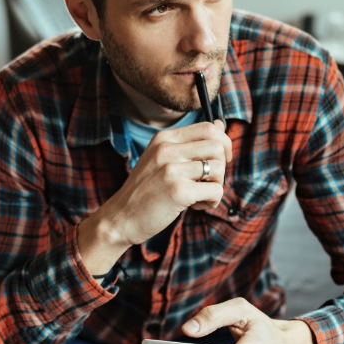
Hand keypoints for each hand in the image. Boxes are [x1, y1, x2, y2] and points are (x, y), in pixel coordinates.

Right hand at [78, 120, 230, 273]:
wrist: (120, 218)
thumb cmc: (146, 190)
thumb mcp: (163, 159)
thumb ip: (190, 143)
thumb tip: (221, 124)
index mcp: (164, 138)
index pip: (209, 128)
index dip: (223, 144)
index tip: (218, 161)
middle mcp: (167, 149)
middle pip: (218, 147)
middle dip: (221, 167)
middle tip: (205, 182)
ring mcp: (171, 169)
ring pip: (219, 168)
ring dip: (215, 186)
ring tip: (197, 196)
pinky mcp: (178, 191)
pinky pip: (215, 191)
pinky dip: (211, 202)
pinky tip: (194, 206)